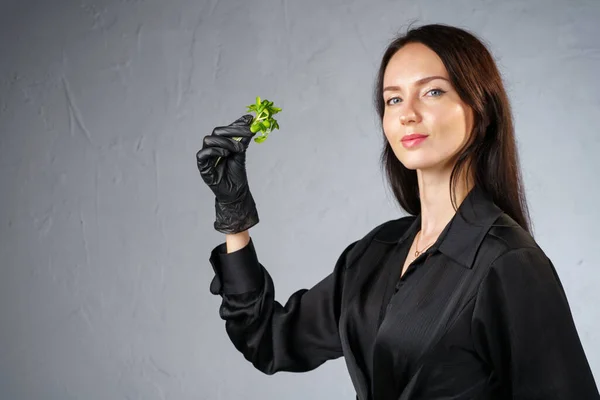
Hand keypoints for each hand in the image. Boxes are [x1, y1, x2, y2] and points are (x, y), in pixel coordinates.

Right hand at [196, 114, 259, 233]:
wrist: (236, 192)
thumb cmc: (237, 173)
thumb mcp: (242, 152)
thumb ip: (244, 137)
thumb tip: (252, 121)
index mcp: (221, 143)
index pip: (226, 128)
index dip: (237, 123)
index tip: (250, 120)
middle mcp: (212, 147)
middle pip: (217, 131)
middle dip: (233, 130)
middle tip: (247, 133)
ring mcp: (206, 157)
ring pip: (209, 140)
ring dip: (225, 142)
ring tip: (238, 149)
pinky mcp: (203, 167)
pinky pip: (202, 154)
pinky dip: (214, 151)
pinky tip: (226, 154)